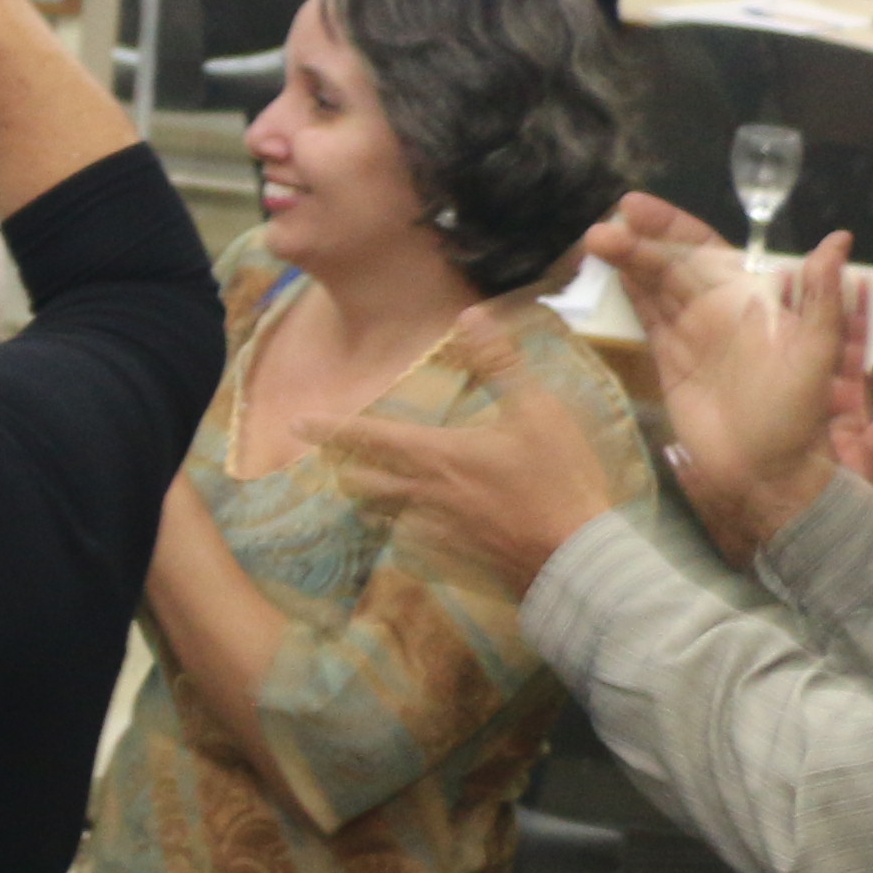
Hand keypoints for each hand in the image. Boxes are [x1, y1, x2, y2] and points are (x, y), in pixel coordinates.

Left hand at [316, 311, 628, 597]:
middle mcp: (426, 494)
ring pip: (388, 514)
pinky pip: (418, 541)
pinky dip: (410, 531)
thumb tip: (470, 313)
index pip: (370, 437)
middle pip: (369, 482)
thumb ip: (500, 362)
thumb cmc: (556, 480)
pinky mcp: (458, 556)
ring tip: (367, 493)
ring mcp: (440, 531)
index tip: (297, 423)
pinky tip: (418, 529)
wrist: (575, 559)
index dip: (332, 428)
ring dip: (374, 501)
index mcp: (437, 455)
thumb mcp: (536, 411)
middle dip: (349, 469)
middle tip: (337, 463)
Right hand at [588, 195, 851, 559]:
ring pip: (655, 286)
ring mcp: (692, 336)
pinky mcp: (670, 363)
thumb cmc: (796, 419)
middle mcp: (721, 312)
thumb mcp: (819, 355)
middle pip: (673, 263)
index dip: (674, 226)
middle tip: (602, 229)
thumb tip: (838, 241)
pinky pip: (647, 318)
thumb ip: (822, 298)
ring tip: (594, 241)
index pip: (708, 249)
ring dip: (627, 262)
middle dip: (640, 242)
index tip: (637, 207)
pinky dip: (628, 293)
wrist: (767, 476)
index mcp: (754, 303)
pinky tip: (609, 271)